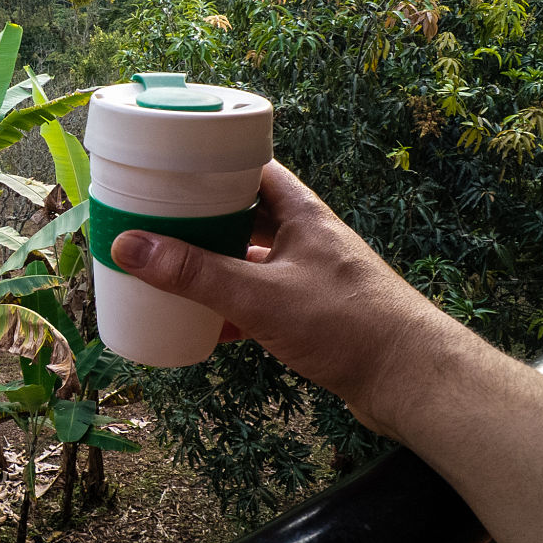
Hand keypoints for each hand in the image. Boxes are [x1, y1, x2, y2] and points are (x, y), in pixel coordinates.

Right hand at [109, 160, 492, 439]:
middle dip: (201, 218)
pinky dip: (233, 305)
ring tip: (171, 268)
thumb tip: (130, 246)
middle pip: (244, 214)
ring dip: (215, 264)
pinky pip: (261, 298)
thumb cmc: (349, 325)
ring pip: (251, 259)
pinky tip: (208, 322)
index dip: (210, 162)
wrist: (411, 381)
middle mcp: (308, 238)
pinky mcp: (313, 314)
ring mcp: (311, 276)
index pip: (251, 166)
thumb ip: (196, 274)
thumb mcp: (261, 296)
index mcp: (302, 214)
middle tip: (155, 220)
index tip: (167, 167)